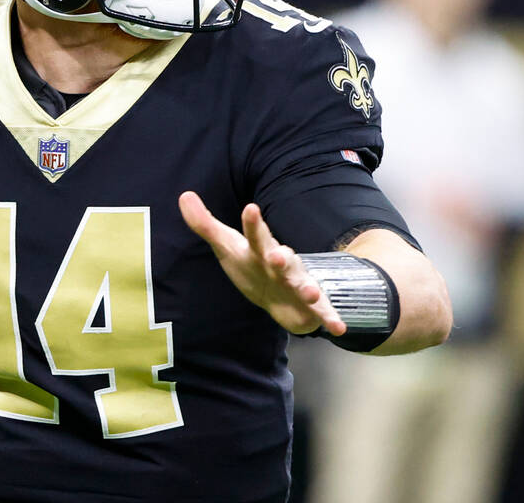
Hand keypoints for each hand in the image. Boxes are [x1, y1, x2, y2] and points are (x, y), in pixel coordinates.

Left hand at [178, 192, 345, 335]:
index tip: (250, 208)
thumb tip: (184, 195)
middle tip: (278, 254)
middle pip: (281, 259)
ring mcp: (298, 284)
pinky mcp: (310, 306)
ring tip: (309, 291)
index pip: (255, 235)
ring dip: (307, 287)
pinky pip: (321, 312)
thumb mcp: (226, 246)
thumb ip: (205, 224)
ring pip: (303, 284)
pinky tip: (339, 328)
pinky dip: (331, 319)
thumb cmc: (250, 264)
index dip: (253, 224)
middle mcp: (281, 265)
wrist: (281, 295)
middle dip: (281, 257)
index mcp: (260, 250)